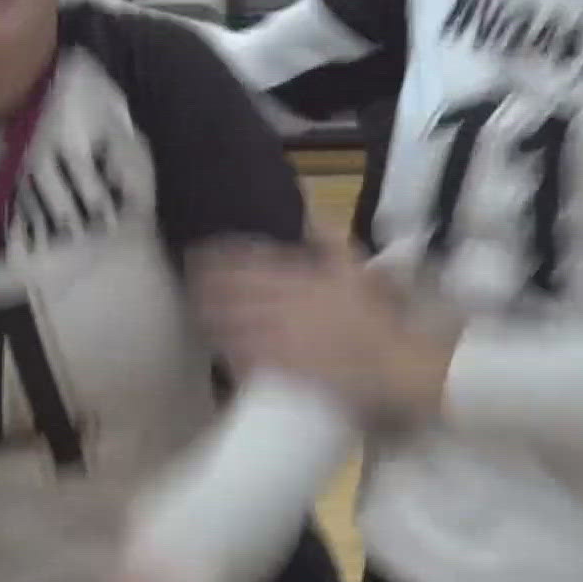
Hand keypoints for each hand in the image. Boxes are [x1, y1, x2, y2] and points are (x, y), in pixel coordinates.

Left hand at [193, 232, 458, 423]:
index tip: (200, 252)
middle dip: (207, 286)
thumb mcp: (356, 268)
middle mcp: (284, 304)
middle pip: (234, 292)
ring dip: (212, 317)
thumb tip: (313, 213)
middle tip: (187, 281)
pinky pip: (248, 358)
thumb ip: (331, 239)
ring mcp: (281, 337)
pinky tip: (219, 350)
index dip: (222, 257)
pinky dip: (231, 352)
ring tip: (195, 312)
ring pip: (235, 324)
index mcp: (300, 278)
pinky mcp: (284, 368)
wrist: (395, 364)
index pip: (251, 262)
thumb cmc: (378, 317)